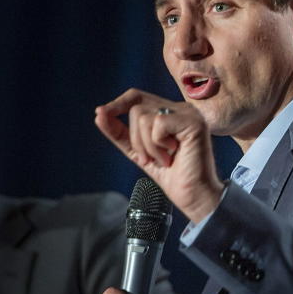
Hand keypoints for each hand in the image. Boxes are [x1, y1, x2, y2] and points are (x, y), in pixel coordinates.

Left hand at [95, 89, 223, 223]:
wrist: (193, 196)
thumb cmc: (172, 176)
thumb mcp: (137, 152)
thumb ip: (119, 133)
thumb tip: (99, 113)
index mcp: (170, 113)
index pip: (137, 97)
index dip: (117, 104)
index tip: (101, 114)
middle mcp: (180, 109)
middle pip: (136, 109)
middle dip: (135, 139)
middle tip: (150, 159)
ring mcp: (188, 114)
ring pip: (143, 117)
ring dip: (147, 146)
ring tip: (164, 159)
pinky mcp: (193, 122)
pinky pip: (157, 124)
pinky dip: (157, 145)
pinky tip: (172, 155)